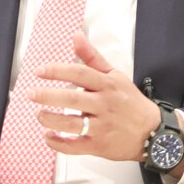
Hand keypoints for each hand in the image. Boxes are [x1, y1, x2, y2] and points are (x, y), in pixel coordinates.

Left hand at [29, 31, 159, 161]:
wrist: (151, 131)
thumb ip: (92, 57)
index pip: (80, 74)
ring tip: (39, 115)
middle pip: (72, 99)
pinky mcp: (99, 146)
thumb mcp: (114, 75)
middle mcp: (104, 105)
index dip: (58, 71)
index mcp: (107, 85)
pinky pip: (75, 147)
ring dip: (51, 119)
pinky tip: (48, 136)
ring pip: (72, 124)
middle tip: (31, 93)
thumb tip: (76, 36)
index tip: (40, 71)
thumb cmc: (130, 101)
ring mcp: (101, 127)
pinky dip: (59, 143)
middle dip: (48, 96)